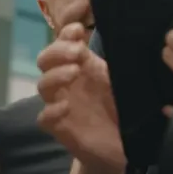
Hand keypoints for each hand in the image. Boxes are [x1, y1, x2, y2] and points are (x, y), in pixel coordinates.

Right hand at [36, 23, 124, 173]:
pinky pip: (44, 117)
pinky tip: (65, 107)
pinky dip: (52, 110)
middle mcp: (68, 82)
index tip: (78, 29)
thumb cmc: (122, 107)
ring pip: (43, 85)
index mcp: (83, 65)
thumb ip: (121, 60)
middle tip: (76, 52)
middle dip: (57, 51)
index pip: (65, 43)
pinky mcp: (59, 127)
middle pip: (45, 60)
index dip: (66, 34)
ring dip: (55, 75)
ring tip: (74, 72)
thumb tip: (130, 38)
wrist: (122, 144)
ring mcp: (60, 103)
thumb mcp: (125, 79)